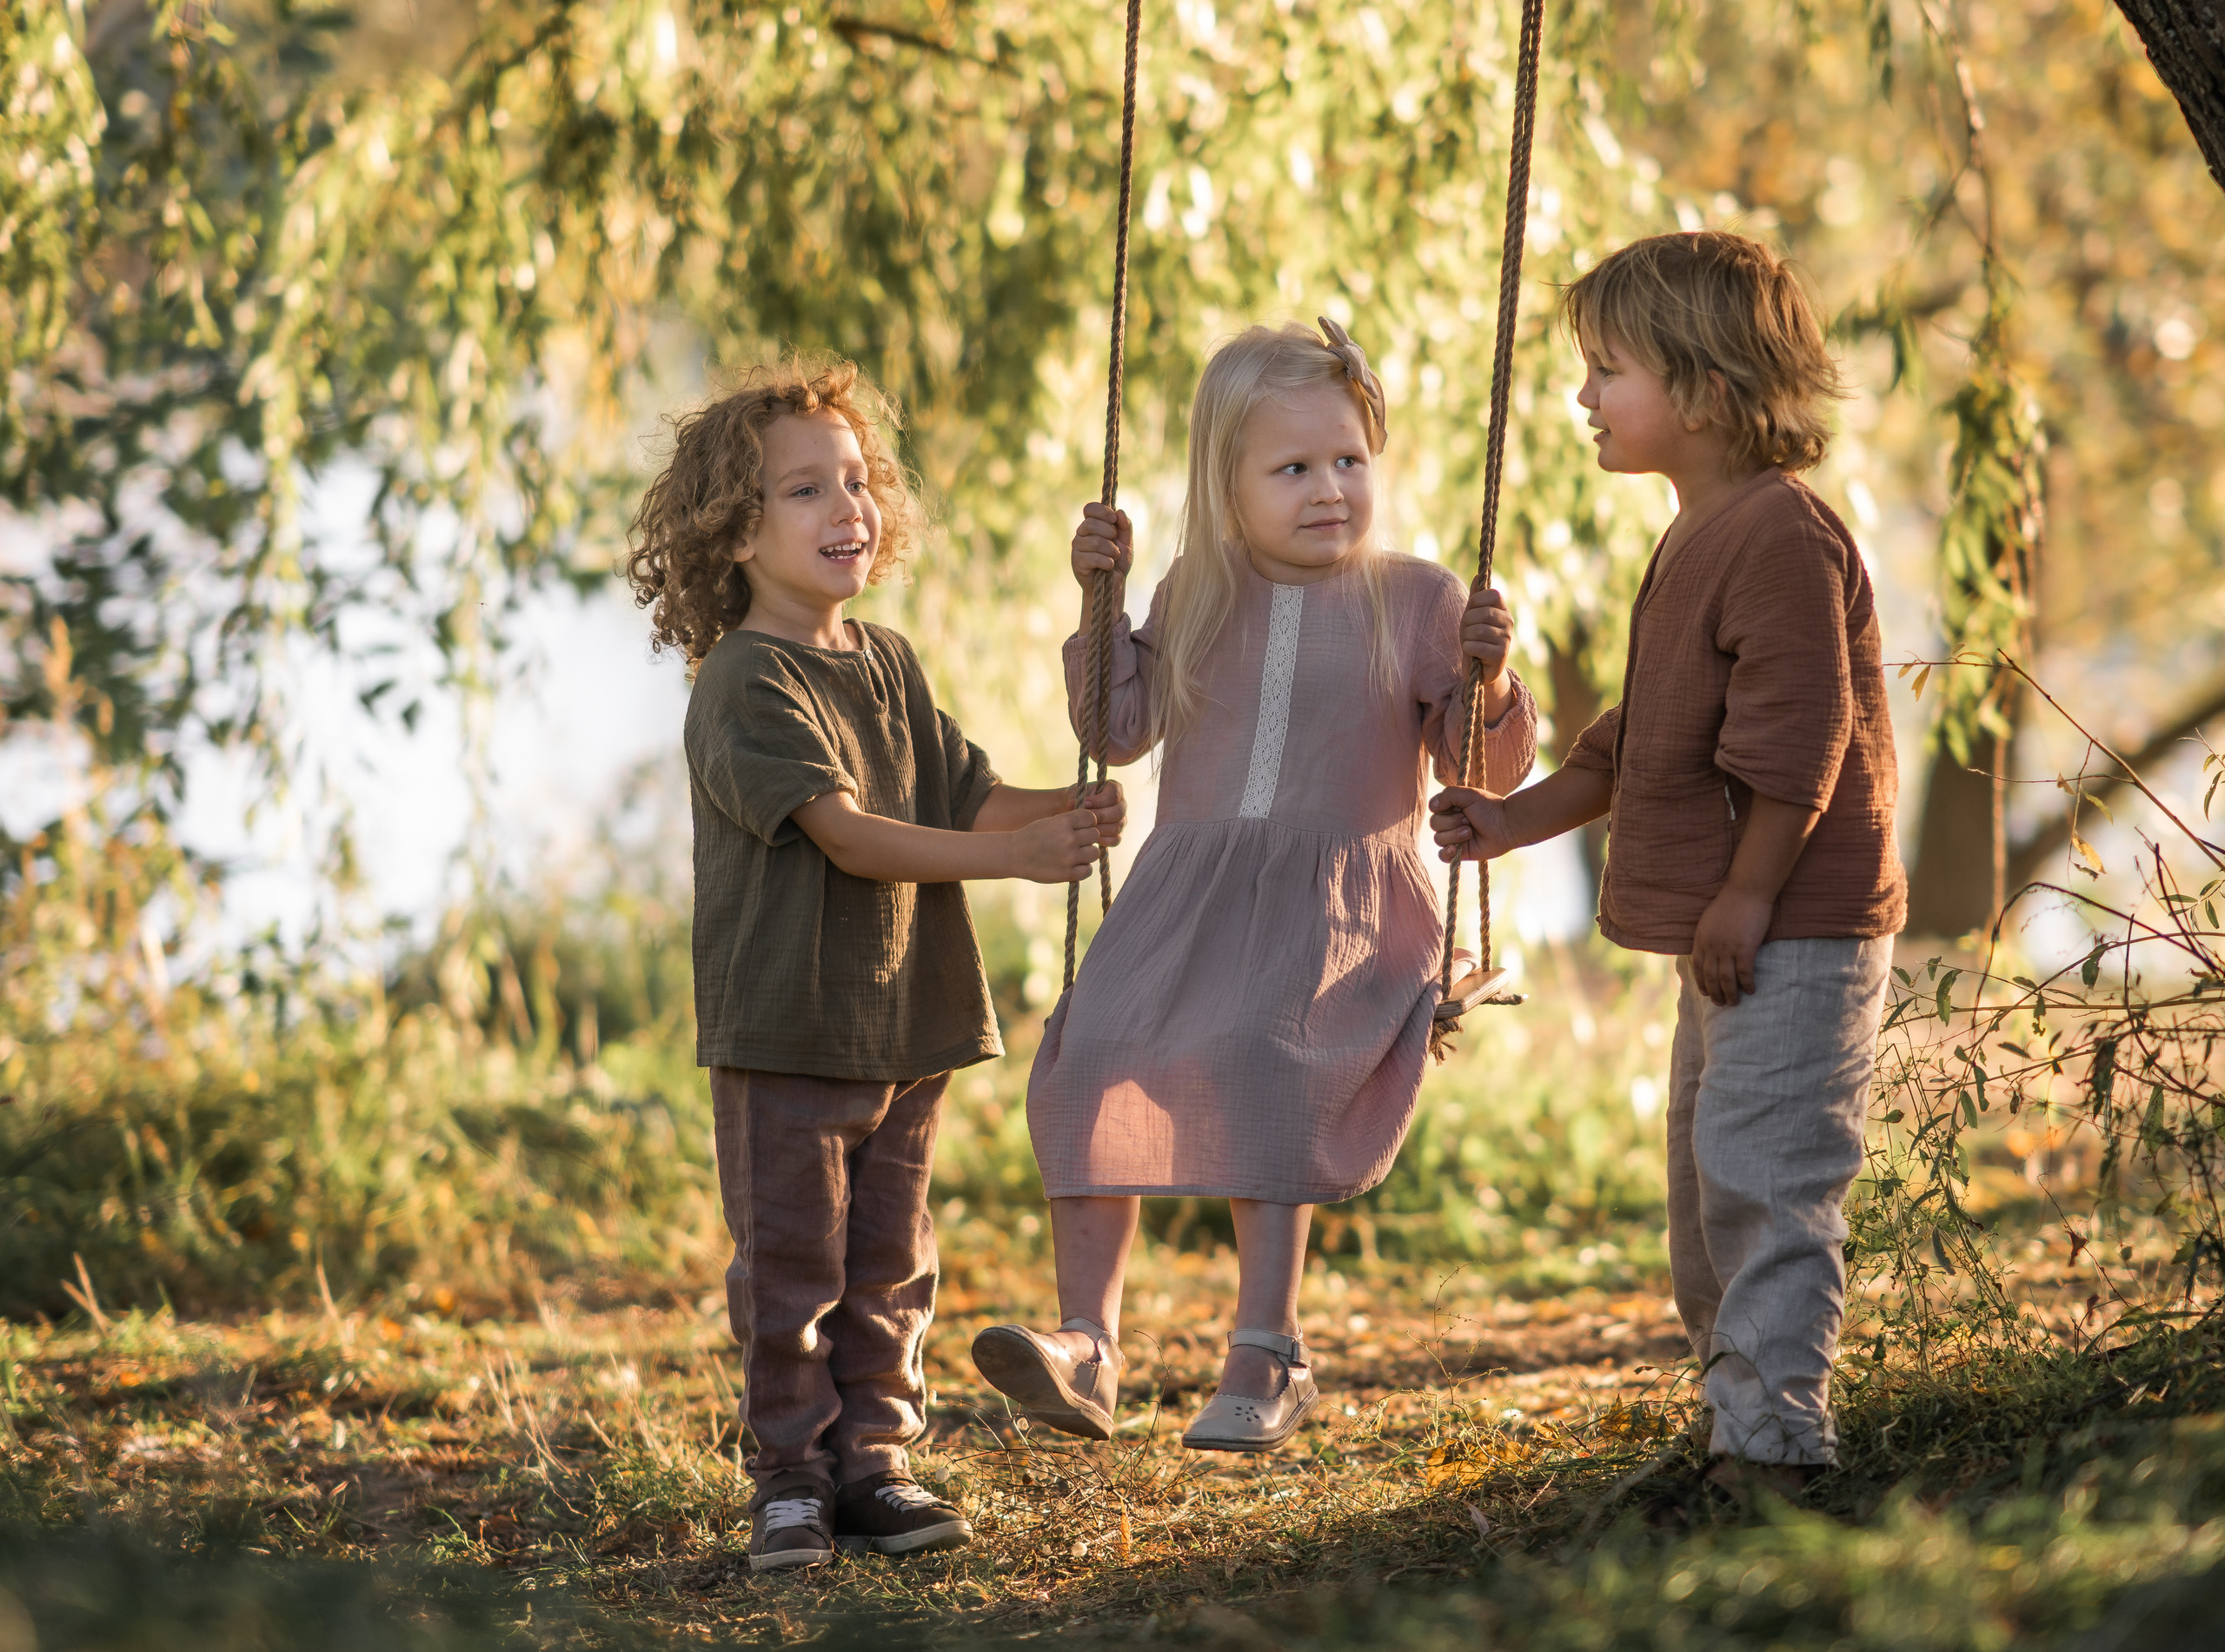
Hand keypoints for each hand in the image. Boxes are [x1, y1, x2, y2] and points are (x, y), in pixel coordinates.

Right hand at [1011, 807, 1103, 883]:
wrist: (1014, 854)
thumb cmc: (1033, 836)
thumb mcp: (1051, 821)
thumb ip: (1071, 822)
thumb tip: (1095, 824)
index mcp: (1064, 822)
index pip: (1091, 818)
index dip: (1088, 823)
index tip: (1080, 828)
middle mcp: (1069, 838)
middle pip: (1095, 835)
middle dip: (1087, 838)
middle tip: (1076, 843)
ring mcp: (1069, 856)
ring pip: (1095, 853)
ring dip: (1087, 854)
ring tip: (1075, 855)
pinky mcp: (1067, 873)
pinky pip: (1088, 870)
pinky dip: (1082, 869)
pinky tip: (1072, 866)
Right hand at [1070, 501, 1133, 590]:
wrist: (1113, 584)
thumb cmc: (1118, 561)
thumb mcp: (1126, 542)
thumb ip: (1125, 526)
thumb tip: (1119, 512)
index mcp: (1092, 525)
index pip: (1089, 508)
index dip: (1101, 511)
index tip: (1113, 519)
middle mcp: (1081, 534)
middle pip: (1091, 524)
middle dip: (1109, 533)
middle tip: (1115, 543)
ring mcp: (1077, 547)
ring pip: (1094, 541)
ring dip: (1110, 550)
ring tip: (1114, 557)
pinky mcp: (1077, 562)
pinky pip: (1092, 558)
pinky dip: (1106, 562)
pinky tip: (1109, 566)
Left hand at [1073, 779, 1126, 847]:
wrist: (1075, 812)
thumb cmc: (1076, 799)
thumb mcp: (1076, 795)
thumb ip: (1077, 798)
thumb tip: (1071, 804)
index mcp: (1114, 789)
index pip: (1113, 795)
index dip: (1099, 801)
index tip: (1085, 804)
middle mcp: (1122, 804)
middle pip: (1118, 812)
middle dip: (1099, 816)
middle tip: (1085, 819)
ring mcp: (1122, 820)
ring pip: (1117, 827)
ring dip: (1100, 829)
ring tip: (1086, 828)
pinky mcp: (1118, 834)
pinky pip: (1115, 839)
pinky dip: (1103, 840)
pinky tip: (1091, 837)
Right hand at [1429, 786, 1519, 861]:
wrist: (1506, 825)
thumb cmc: (1489, 808)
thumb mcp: (1468, 794)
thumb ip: (1448, 795)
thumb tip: (1432, 807)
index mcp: (1451, 807)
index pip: (1433, 808)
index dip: (1444, 809)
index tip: (1461, 808)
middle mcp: (1450, 822)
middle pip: (1435, 824)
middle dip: (1452, 822)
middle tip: (1469, 820)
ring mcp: (1454, 837)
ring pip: (1438, 839)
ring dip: (1455, 835)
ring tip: (1470, 832)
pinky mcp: (1459, 852)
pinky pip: (1442, 856)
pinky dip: (1447, 852)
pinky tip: (1457, 848)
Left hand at [1461, 585, 1513, 683]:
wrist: (1480, 669)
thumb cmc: (1475, 639)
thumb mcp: (1472, 616)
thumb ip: (1475, 598)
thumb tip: (1477, 576)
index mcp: (1503, 610)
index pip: (1492, 594)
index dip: (1476, 600)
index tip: (1470, 610)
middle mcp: (1509, 622)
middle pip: (1481, 613)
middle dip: (1466, 623)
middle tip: (1468, 632)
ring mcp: (1506, 639)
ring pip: (1477, 630)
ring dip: (1466, 638)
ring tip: (1471, 643)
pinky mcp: (1500, 655)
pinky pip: (1475, 646)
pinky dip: (1468, 649)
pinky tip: (1473, 654)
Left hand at [1689, 887, 1771, 1006]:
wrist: (1746, 891)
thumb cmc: (1731, 902)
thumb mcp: (1710, 920)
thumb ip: (1708, 936)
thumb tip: (1710, 950)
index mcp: (1701, 939)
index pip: (1697, 967)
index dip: (1700, 982)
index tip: (1705, 992)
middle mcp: (1711, 946)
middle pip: (1710, 977)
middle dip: (1715, 993)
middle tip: (1720, 1004)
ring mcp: (1727, 948)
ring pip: (1726, 979)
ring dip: (1730, 994)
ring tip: (1734, 1003)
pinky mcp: (1745, 948)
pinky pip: (1745, 973)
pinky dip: (1747, 984)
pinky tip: (1752, 990)